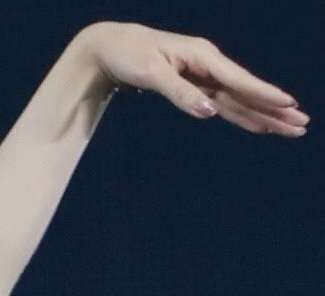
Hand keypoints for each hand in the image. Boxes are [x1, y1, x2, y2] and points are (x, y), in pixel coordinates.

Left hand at [76, 24, 305, 133]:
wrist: (112, 48)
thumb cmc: (130, 56)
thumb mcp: (152, 73)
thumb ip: (180, 93)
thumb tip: (209, 112)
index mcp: (203, 57)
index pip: (239, 80)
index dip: (264, 94)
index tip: (288, 104)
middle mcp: (209, 66)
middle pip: (247, 92)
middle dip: (274, 109)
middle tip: (301, 124)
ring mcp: (205, 77)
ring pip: (239, 100)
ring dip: (264, 115)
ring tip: (289, 127)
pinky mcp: (196, 86)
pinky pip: (225, 103)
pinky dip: (242, 114)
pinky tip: (259, 124)